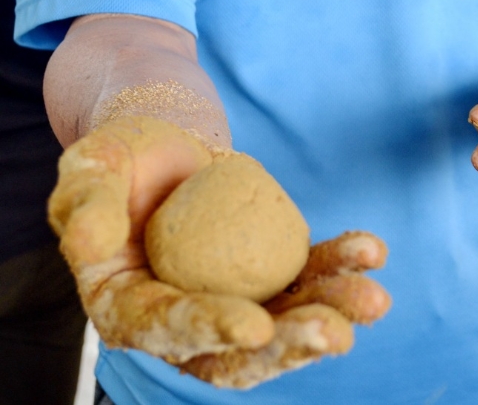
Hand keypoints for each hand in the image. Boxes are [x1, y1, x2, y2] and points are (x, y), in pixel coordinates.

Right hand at [49, 115, 389, 385]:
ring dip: (330, 311)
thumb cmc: (124, 158)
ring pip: (284, 319)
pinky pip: (307, 276)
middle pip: (237, 351)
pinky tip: (370, 251)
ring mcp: (233, 298)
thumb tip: (85, 247)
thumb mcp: (91, 169)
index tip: (255, 326)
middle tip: (335, 333)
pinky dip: (338, 267)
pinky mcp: (268, 274)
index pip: (167, 328)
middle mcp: (185, 317)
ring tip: (372, 297)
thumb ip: (85, 205)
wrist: (170, 147)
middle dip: (289, 345)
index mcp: (130, 307)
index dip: (209, 330)